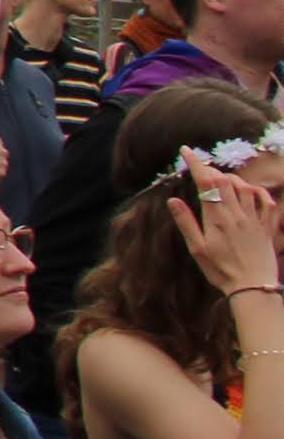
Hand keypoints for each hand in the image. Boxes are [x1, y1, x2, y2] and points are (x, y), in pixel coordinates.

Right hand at [171, 166, 283, 293]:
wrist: (253, 286)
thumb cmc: (221, 270)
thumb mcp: (197, 249)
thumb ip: (186, 222)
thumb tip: (173, 200)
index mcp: (218, 218)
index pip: (206, 182)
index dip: (196, 163)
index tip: (186, 151)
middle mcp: (237, 214)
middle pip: (225, 181)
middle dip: (211, 168)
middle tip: (200, 166)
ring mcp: (254, 219)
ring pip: (245, 187)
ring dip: (232, 178)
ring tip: (221, 179)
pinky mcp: (266, 227)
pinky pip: (266, 202)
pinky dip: (258, 192)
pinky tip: (251, 191)